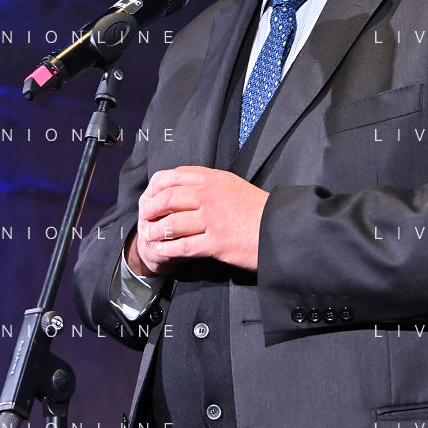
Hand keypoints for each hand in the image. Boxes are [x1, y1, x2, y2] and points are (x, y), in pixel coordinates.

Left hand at [129, 166, 268, 273]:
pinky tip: (161, 253)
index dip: (156, 186)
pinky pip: (183, 246)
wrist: (282, 229)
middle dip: (151, 209)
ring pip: (172, 223)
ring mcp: (212, 219)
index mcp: (216, 178)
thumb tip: (187, 191)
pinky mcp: (216, 242)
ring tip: (149, 237)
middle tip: (145, 218)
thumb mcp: (236, 186)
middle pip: (168, 198)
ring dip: (156, 232)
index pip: (175, 175)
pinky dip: (168, 250)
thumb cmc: (262, 211)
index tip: (149, 196)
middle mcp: (211, 195)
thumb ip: (212, 186)